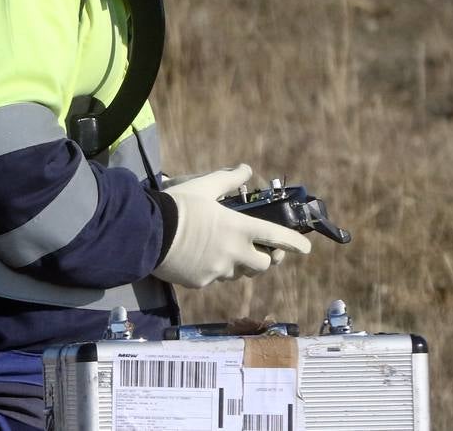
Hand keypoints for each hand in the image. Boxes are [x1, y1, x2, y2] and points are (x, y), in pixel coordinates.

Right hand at [153, 164, 310, 288]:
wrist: (147, 232)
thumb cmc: (178, 205)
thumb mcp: (204, 187)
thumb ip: (228, 180)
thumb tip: (246, 168)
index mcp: (238, 229)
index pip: (275, 237)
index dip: (294, 242)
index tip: (306, 247)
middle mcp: (233, 254)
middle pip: (262, 265)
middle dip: (265, 258)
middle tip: (260, 249)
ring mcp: (217, 271)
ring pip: (238, 273)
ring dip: (238, 264)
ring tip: (225, 249)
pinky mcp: (200, 282)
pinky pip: (214, 278)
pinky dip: (213, 269)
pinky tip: (200, 256)